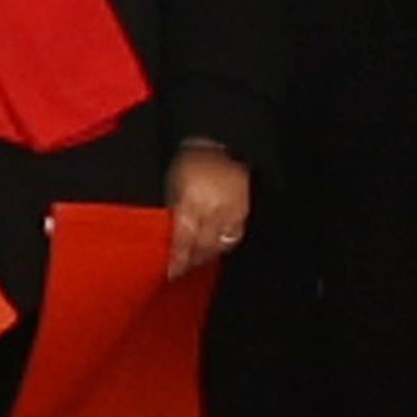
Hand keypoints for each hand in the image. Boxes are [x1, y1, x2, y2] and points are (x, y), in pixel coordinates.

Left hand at [164, 143, 252, 280]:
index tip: (172, 273)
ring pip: (222, 243)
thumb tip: (172, 239)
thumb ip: (175, 213)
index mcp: (192, 204)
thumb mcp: (172, 187)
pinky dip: (224, 242)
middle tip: (183, 271)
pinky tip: (217, 245)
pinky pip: (235, 233)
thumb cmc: (189, 164)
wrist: (220, 144)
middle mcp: (214, 211)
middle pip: (204, 246)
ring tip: (199, 260)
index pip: (184, 240)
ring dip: (209, 254)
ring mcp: (233, 211)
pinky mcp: (245, 210)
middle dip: (193, 260)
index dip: (178, 259)